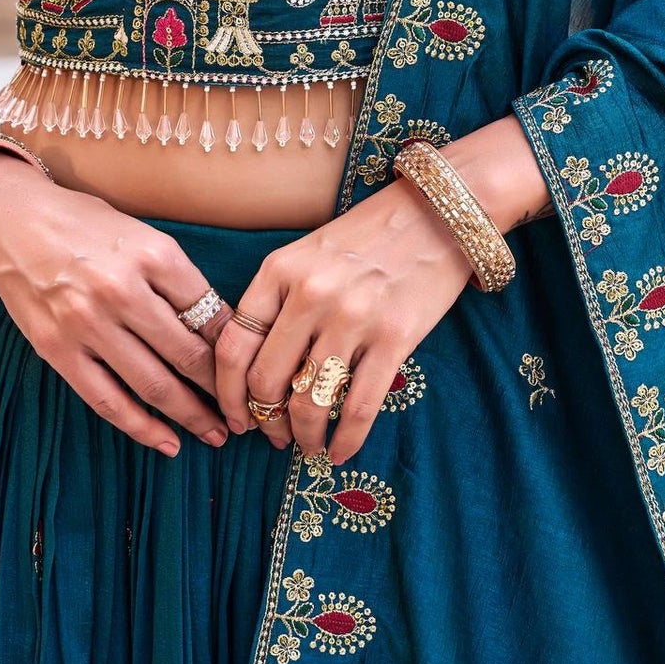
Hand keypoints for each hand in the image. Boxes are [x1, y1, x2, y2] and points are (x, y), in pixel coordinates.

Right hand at [0, 146, 228, 458]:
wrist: (11, 221)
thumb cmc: (84, 223)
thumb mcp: (141, 234)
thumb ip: (175, 277)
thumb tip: (218, 327)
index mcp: (153, 254)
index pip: (211, 312)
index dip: (237, 347)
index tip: (252, 367)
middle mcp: (123, 291)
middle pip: (188, 355)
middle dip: (223, 390)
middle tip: (246, 413)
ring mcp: (87, 325)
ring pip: (153, 385)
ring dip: (191, 417)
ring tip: (216, 434)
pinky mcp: (58, 351)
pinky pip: (108, 401)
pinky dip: (142, 428)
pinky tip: (168, 443)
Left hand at [214, 175, 473, 464]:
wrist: (436, 213)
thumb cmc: (367, 237)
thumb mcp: (308, 254)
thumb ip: (278, 301)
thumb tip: (255, 371)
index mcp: (280, 270)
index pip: (234, 345)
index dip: (228, 394)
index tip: (236, 418)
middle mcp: (311, 294)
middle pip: (266, 381)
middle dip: (265, 421)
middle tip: (274, 436)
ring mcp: (353, 317)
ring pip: (310, 402)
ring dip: (304, 436)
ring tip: (308, 445)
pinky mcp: (395, 337)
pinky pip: (360, 407)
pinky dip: (346, 439)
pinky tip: (341, 451)